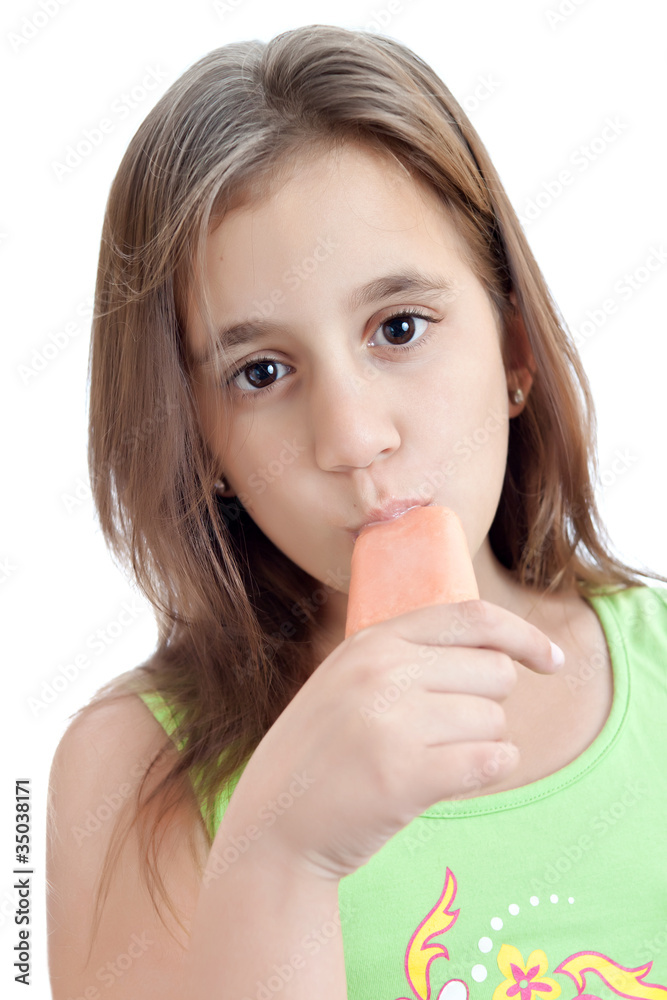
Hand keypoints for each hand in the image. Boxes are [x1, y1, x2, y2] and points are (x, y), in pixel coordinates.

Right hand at [220, 599, 561, 880]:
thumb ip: (405, 655)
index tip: (552, 661)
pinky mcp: (404, 776)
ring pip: (494, 721)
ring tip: (428, 761)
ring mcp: (391, 722)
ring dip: (479, 744)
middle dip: (488, 704)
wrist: (271, 827)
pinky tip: (456, 778)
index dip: (524, 636)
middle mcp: (381, 671)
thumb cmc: (322, 755)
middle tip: (447, 733)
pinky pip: (492, 761)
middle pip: (495, 672)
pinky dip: (490, 771)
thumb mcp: (348, 679)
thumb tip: (498, 645)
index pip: (472, 617)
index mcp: (371, 641)